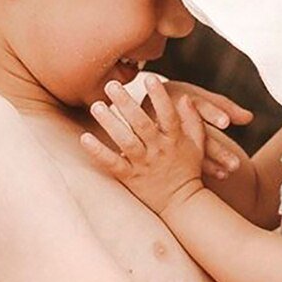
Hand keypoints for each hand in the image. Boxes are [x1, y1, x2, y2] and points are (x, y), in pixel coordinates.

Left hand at [82, 77, 205, 215]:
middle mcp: (158, 150)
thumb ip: (192, 120)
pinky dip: (98, 151)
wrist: (182, 204)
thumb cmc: (188, 169)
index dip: (160, 97)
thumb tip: (185, 98)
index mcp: (174, 140)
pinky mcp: (130, 178)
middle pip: (142, 124)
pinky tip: (84, 138)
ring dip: (110, 123)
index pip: (168, 115)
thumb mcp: (197, 143)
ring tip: (96, 106)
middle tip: (112, 84)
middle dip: (127, 103)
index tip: (151, 78)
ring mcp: (143, 164)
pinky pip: (112, 163)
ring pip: (125, 141)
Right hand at [144, 80, 253, 181]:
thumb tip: (250, 118)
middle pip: (196, 134)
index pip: (200, 105)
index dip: (213, 112)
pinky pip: (172, 162)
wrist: (139, 105)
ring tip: (227, 175)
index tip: (226, 122)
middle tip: (236, 165)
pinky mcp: (152, 148)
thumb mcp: (199, 98)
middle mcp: (171, 116)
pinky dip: (188, 172)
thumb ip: (225, 108)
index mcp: (183, 98)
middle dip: (216, 150)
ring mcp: (160, 134)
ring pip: (185, 151)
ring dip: (207, 164)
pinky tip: (200, 183)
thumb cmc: (177, 99)